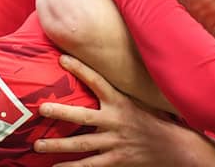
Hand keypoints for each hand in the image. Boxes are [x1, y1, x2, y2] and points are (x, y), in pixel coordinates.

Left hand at [35, 56, 214, 166]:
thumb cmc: (155, 122)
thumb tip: (106, 69)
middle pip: (82, 116)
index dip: (79, 69)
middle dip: (61, 112)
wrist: (176, 148)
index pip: (97, 81)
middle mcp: (115, 121)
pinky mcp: (116, 160)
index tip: (61, 58)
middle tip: (42, 108)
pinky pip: (89, 165)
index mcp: (121, 102)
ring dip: (58, 144)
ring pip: (81, 143)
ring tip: (38, 144)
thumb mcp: (140, 100)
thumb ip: (120, 91)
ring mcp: (114, 142)